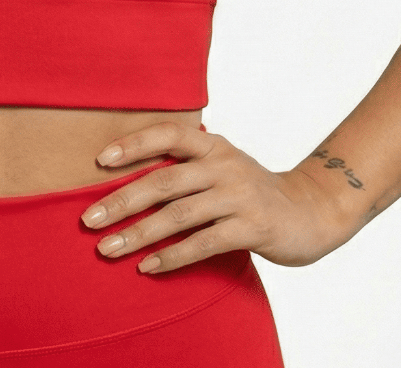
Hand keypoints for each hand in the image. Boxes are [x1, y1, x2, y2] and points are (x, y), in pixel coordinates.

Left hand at [80, 122, 350, 273]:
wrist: (312, 211)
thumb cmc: (252, 190)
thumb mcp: (222, 165)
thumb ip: (186, 165)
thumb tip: (128, 175)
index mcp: (213, 145)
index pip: (167, 134)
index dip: (133, 144)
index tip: (99, 161)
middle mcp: (224, 165)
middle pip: (163, 181)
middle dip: (122, 201)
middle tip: (89, 219)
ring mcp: (239, 196)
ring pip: (178, 216)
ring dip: (139, 234)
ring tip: (108, 248)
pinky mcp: (252, 228)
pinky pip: (203, 244)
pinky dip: (172, 257)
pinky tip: (147, 267)